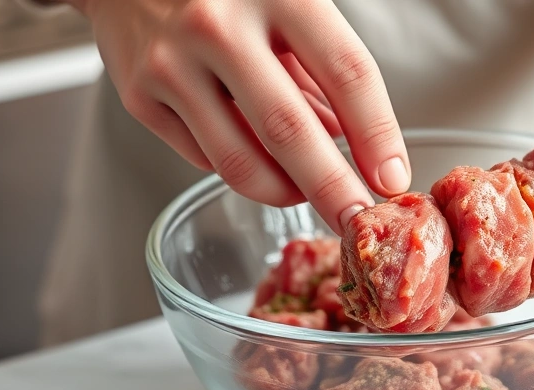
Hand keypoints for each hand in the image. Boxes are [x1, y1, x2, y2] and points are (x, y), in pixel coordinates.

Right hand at [68, 0, 409, 232]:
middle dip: (333, 189)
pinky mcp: (139, 94)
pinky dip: (240, 167)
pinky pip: (204, 157)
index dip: (377, 134)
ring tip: (305, 191)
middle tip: (357, 223)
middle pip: (290, 131)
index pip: (346, 72)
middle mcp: (218, 25)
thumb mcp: (288, 1)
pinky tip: (253, 152)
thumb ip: (322, 66)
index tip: (393, 179)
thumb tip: (351, 144)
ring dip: (285, 192)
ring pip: (241, 161)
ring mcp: (171, 62)